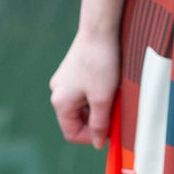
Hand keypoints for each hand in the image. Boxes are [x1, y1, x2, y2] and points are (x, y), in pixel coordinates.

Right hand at [49, 28, 121, 147]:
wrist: (99, 30)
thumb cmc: (101, 64)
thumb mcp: (103, 99)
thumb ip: (99, 124)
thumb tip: (96, 143)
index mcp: (60, 102)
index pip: (72, 133)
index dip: (91, 137)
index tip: (110, 132)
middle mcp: (58, 92)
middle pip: (77, 119)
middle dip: (97, 120)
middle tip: (116, 112)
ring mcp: (64, 81)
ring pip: (82, 105)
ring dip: (98, 106)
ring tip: (113, 95)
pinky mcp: (72, 71)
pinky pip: (83, 91)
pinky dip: (96, 93)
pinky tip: (109, 84)